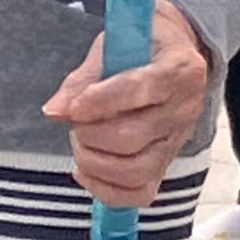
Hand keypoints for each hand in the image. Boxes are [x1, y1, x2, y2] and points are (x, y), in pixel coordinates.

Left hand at [41, 0, 215, 209]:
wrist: (176, 55)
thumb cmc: (140, 46)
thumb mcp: (112, 47)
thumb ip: (83, 79)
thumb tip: (55, 112)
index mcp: (178, 69)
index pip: (140, 90)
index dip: (101, 103)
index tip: (73, 109)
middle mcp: (185, 108)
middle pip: (133, 138)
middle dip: (90, 135)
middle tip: (75, 121)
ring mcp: (178, 141)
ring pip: (136, 170)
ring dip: (95, 162)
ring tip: (81, 143)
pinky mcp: (168, 163)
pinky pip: (141, 193)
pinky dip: (107, 190)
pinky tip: (86, 171)